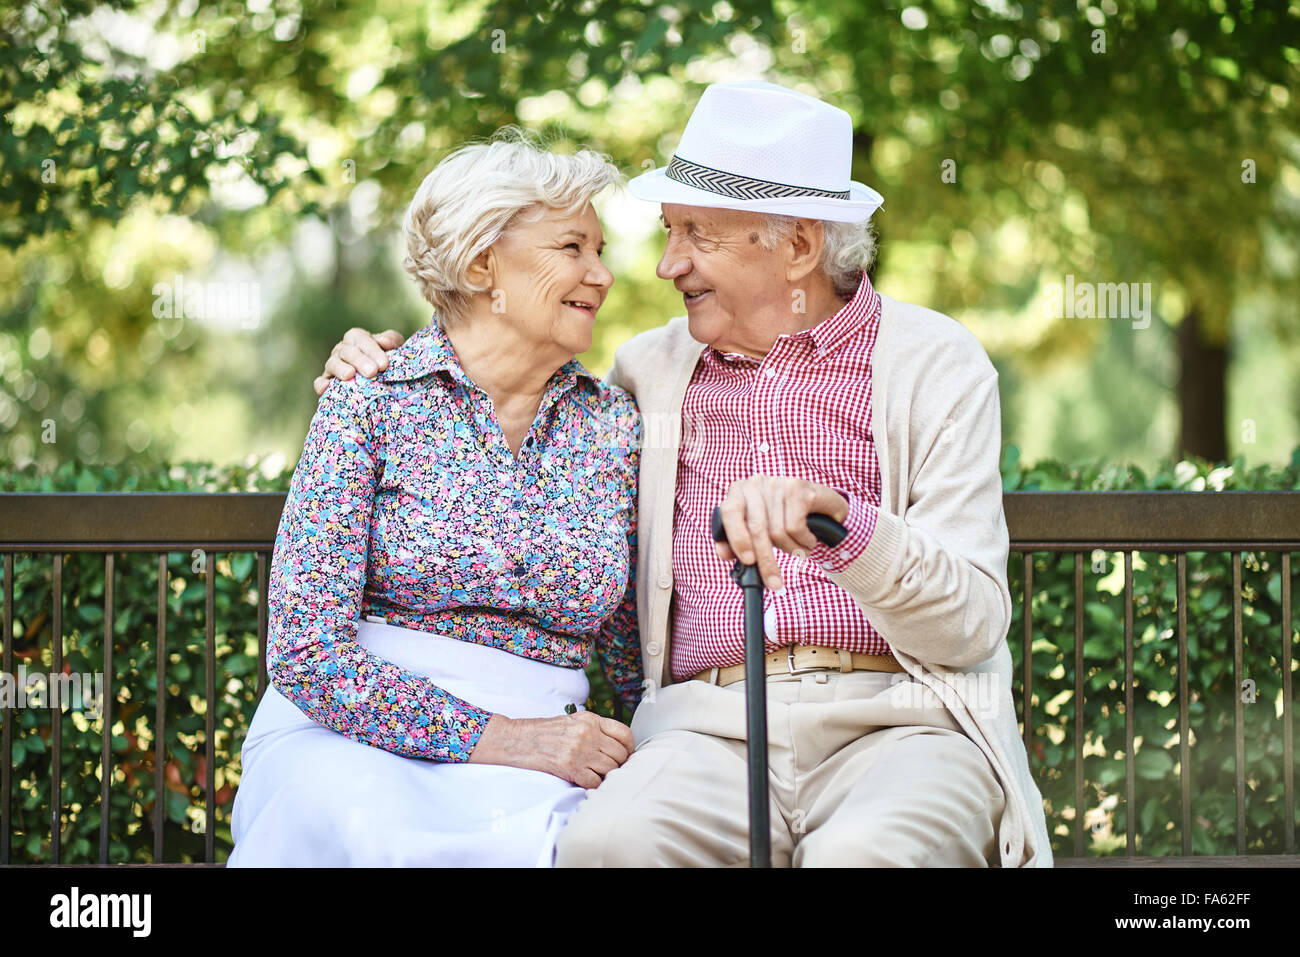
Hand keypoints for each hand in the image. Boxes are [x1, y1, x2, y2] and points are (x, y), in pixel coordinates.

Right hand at [313, 327, 406, 394]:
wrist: (385, 380)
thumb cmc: (387, 360)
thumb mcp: (395, 347)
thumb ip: (392, 340)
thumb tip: (383, 342)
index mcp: (357, 338)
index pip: (361, 339)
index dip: (372, 350)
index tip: (384, 364)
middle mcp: (342, 349)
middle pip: (347, 351)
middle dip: (360, 361)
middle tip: (372, 372)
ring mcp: (333, 365)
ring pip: (332, 363)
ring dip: (341, 369)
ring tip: (350, 375)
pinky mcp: (327, 381)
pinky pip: (320, 381)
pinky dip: (321, 384)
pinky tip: (326, 388)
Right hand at [467, 711, 635, 788]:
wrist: (518, 740)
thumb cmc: (546, 732)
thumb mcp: (573, 720)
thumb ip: (595, 728)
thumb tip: (619, 745)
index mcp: (590, 719)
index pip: (624, 734)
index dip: (629, 748)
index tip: (626, 755)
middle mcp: (587, 733)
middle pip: (620, 755)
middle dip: (619, 764)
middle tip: (611, 768)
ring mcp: (580, 751)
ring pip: (611, 769)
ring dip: (607, 775)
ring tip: (598, 774)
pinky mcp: (570, 768)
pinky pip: (596, 782)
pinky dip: (595, 785)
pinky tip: (588, 781)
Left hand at [713, 476, 849, 590]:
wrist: (820, 506)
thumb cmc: (782, 519)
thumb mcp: (758, 531)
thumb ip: (737, 541)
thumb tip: (723, 553)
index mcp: (738, 491)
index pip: (729, 512)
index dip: (737, 538)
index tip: (748, 561)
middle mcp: (756, 483)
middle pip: (756, 527)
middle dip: (765, 560)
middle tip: (773, 582)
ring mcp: (778, 483)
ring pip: (778, 531)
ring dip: (792, 550)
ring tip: (798, 550)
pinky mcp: (799, 487)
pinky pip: (796, 527)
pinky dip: (804, 542)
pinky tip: (808, 540)